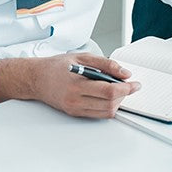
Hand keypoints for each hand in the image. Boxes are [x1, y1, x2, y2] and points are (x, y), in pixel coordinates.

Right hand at [0, 53, 140, 118]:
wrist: (36, 78)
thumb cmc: (57, 66)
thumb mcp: (83, 57)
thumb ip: (105, 64)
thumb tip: (124, 73)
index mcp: (77, 84)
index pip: (108, 91)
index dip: (126, 88)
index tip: (135, 84)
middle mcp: (75, 100)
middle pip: (109, 104)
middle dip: (124, 95)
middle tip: (130, 85)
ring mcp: (75, 109)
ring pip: (105, 112)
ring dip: (117, 102)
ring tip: (119, 89)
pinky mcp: (74, 113)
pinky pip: (97, 114)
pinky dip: (108, 106)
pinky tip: (109, 95)